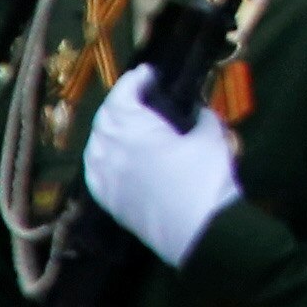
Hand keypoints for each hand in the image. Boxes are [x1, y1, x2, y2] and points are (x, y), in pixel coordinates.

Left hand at [83, 67, 240, 267]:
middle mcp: (112, 150)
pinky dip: (100, 157)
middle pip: (105, 118)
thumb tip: (197, 109)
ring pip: (94, 144)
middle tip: (138, 96)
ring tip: (123, 125)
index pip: (124, 96)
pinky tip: (110, 157)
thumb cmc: (206, 180)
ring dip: (106, 128)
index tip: (148, 74)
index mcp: (135, 130)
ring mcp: (107, 178)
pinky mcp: (109, 201)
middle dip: (119, 102)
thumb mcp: (212, 138)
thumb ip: (201, 117)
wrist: (201, 232)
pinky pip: (94, 172)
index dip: (135, 80)